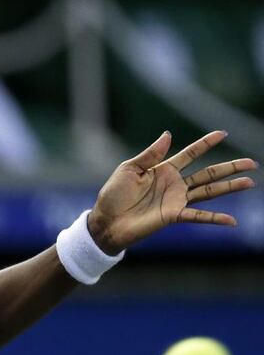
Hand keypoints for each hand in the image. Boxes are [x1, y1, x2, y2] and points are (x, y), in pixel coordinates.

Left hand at [88, 130, 257, 254]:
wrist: (105, 221)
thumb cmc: (113, 195)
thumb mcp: (129, 169)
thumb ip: (150, 154)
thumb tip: (168, 134)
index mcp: (163, 169)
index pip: (190, 154)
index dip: (205, 144)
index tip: (222, 134)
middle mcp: (174, 184)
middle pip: (208, 173)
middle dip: (229, 167)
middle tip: (252, 162)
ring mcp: (176, 200)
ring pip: (208, 191)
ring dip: (229, 187)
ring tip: (249, 182)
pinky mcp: (173, 216)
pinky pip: (197, 216)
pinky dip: (214, 218)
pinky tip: (231, 221)